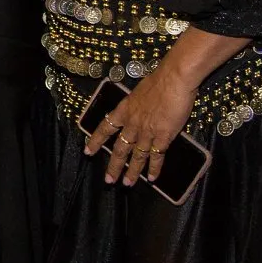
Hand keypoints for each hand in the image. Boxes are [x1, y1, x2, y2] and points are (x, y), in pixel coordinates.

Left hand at [84, 65, 197, 186]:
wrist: (174, 79)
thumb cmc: (159, 80)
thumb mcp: (139, 92)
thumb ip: (136, 105)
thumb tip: (137, 110)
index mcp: (124, 110)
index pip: (105, 128)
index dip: (95, 141)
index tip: (87, 152)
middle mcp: (132, 123)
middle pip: (119, 148)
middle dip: (113, 165)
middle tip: (109, 180)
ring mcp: (147, 131)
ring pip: (137, 156)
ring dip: (132, 172)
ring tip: (127, 183)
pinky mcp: (164, 136)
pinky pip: (157, 155)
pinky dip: (154, 168)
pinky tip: (152, 178)